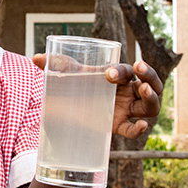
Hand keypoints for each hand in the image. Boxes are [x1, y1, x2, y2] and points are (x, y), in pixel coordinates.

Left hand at [32, 55, 162, 138]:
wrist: (67, 108)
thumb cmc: (72, 85)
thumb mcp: (65, 74)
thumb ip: (54, 65)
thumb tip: (35, 58)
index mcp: (117, 75)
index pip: (127, 70)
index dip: (121, 69)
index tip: (108, 73)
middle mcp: (126, 91)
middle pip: (149, 83)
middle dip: (150, 75)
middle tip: (140, 69)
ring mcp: (125, 109)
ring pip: (150, 105)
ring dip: (152, 97)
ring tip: (143, 91)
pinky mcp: (119, 125)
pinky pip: (134, 129)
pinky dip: (140, 129)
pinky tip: (141, 126)